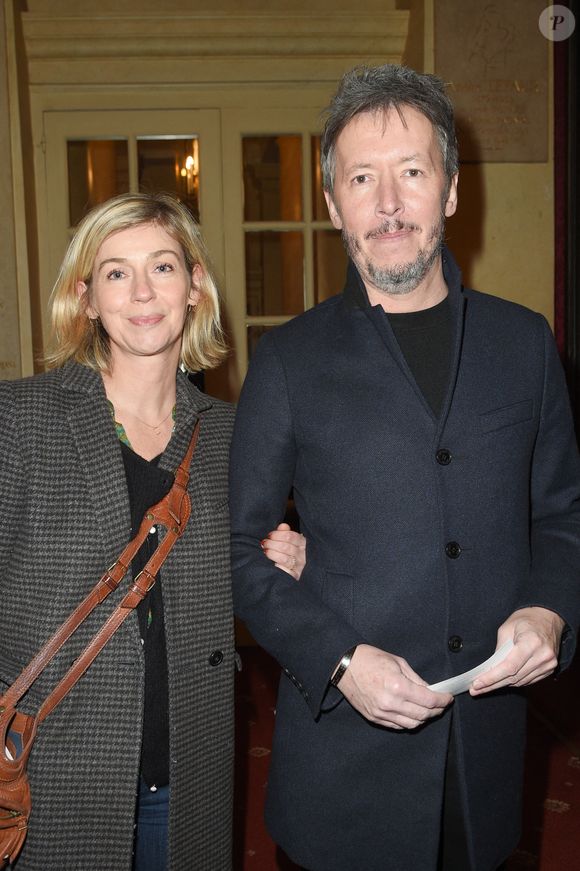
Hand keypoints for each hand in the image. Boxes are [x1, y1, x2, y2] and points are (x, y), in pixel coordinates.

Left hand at [261, 522, 305, 579]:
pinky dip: (277, 567)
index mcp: (302, 543)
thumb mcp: (287, 540)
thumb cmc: (288, 551)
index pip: (290, 536)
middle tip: (264, 543)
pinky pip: (286, 571)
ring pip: (284, 559)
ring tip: (265, 551)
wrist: (292, 569)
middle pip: (286, 547)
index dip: (277, 535)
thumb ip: (284, 532)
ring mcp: (299, 566)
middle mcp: (302, 554)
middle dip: (272, 544)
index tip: (269, 535)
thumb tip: (282, 525)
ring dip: (272, 554)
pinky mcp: (295, 575)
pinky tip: (272, 564)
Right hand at [337, 644, 452, 729]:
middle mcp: (390, 703)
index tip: (448, 698)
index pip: (429, 701)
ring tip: (429, 710)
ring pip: (411, 724)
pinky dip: (409, 722)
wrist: (344, 665)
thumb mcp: (397, 662)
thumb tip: (429, 690)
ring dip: (424, 718)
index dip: (442, 700)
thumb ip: (415, 679)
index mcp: (398, 686)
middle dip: (436, 710)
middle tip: (441, 704)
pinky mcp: (374, 718)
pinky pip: (397, 726)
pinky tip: (412, 713)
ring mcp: (381, 713)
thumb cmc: (370, 658)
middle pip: (423, 715)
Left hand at [470, 607, 564, 695]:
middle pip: (514, 678)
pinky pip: (528, 680)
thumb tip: (490, 668)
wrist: (547, 618)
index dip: (492, 678)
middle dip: (493, 685)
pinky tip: (502, 680)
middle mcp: (543, 656)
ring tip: (485, 686)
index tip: (477, 684)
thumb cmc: (525, 620)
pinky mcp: (550, 669)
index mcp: (532, 642)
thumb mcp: (506, 628)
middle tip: (475, 690)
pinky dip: (514, 681)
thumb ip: (499, 649)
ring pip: (521, 682)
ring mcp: (549, 664)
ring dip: (502, 684)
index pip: (509, 667)